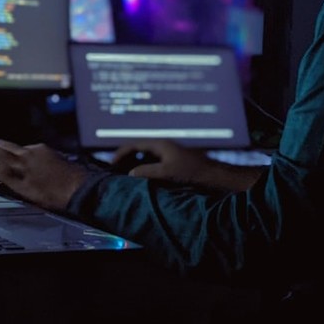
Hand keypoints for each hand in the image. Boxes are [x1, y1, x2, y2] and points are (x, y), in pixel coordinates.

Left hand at [0, 140, 91, 211]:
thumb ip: (44, 166)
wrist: (81, 189)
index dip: (0, 157)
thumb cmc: (75, 183)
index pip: (13, 148)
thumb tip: (35, 173)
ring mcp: (25, 165)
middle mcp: (30, 153)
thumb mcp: (59, 166)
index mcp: (39, 150)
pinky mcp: (21, 180)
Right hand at [111, 139, 261, 191]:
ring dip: (134, 164)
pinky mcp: (173, 163)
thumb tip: (129, 173)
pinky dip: (143, 169)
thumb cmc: (191, 172)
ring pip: (145, 157)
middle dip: (125, 158)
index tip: (110, 163)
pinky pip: (153, 163)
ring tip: (124, 175)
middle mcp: (163, 146)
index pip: (134, 144)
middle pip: (138, 149)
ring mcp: (168, 154)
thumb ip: (146, 171)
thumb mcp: (166, 172)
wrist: (213, 176)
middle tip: (114, 169)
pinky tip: (141, 179)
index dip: (120, 153)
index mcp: (160, 144)